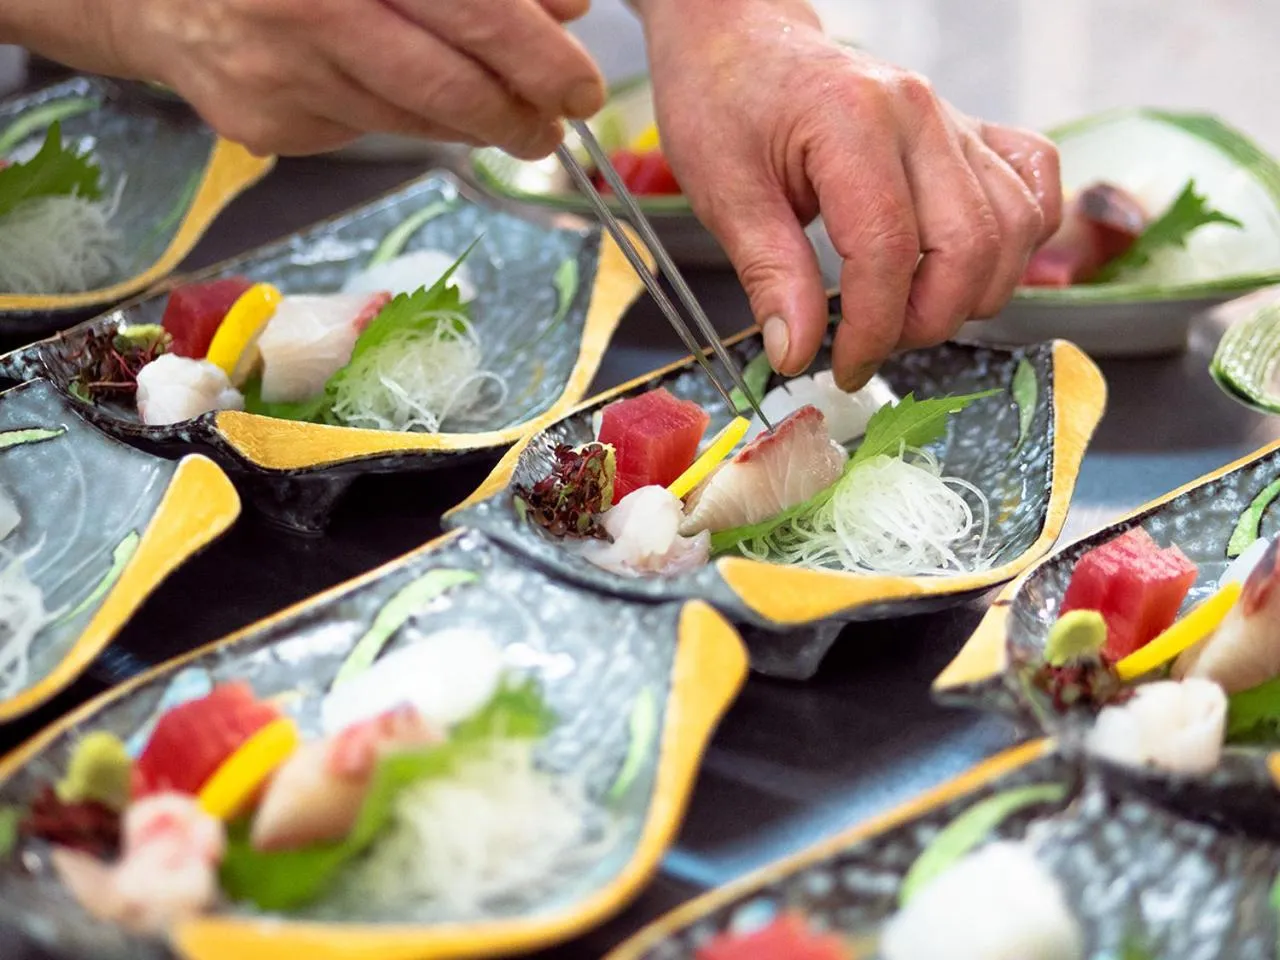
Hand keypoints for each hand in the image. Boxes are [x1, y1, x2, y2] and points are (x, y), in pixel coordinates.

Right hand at [3, 0, 604, 156]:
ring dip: (475, 127)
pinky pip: (364, 130)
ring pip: (412, 117)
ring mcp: (281, 66)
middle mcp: (312, 3)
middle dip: (520, 114)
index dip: (538, 54)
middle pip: (448, 80)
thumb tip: (567, 8)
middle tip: (555, 126)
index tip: (582, 88)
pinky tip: (408, 98)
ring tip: (511, 123)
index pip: (473, 6)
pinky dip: (403, 121)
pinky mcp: (263, 119)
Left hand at [636, 0, 1060, 389]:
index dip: (872, 329)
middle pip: (969, 245)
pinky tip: (971, 267)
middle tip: (872, 347)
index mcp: (852, 121)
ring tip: (910, 315)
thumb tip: (796, 353)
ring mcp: (954, 120)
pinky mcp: (970, 130)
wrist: (742, 40)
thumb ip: (769, 274)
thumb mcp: (724, 191)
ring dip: (973, 294)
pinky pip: (1034, 182)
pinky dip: (1019, 239)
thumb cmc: (726, 102)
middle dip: (926, 321)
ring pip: (1015, 226)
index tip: (842, 367)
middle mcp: (919, 115)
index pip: (889, 251)